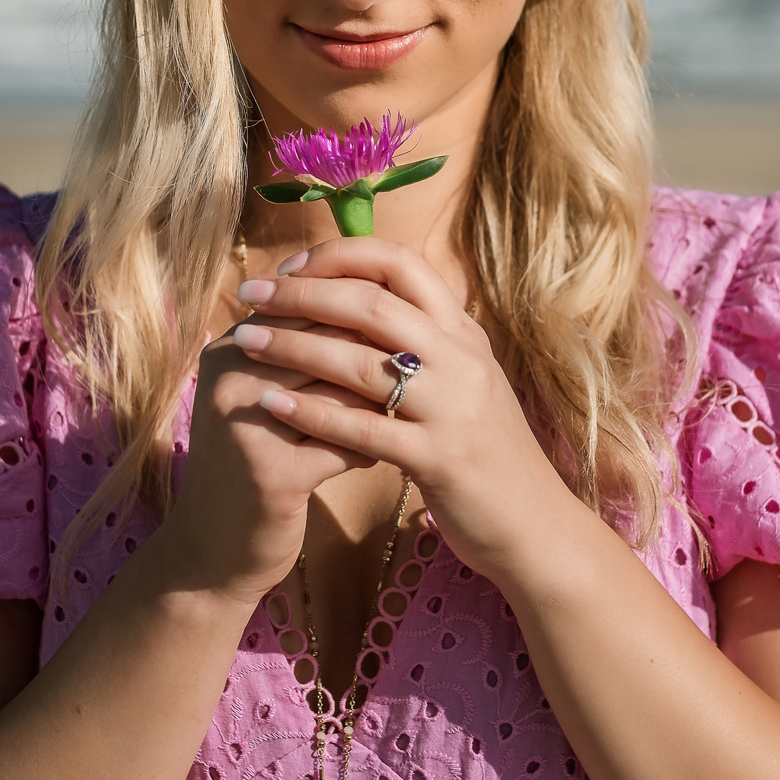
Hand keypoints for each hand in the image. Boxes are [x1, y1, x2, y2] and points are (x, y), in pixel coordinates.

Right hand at [163, 311, 376, 611]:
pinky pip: (346, 444)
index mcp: (228, 349)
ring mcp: (249, 424)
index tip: (398, 329)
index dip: (358, 314)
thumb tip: (371, 311)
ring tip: (402, 411)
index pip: (306, 306)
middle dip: (378, 354)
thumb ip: (295, 354)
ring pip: (342, 391)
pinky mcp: (273, 473)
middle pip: (327, 342)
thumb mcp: (256, 399)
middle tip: (417, 369)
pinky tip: (376, 455)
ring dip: (379, 402)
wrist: (207, 551)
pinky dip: (369, 449)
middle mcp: (231, 378)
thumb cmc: (245, 466)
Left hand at [229, 238, 567, 586]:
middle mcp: (462, 359)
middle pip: (373, 304)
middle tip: (251, 295)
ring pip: (363, 363)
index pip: (402, 263)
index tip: (291, 266)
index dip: (341, 256)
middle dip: (303, 294)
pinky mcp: (440, 459)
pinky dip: (314, 413)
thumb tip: (368, 295)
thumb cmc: (485, 450)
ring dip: (295, 347)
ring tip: (245, 342)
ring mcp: (453, 408)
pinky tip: (272, 405)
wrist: (534, 523)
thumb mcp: (466, 379)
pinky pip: (365, 428)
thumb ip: (426, 339)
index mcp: (463, 333)